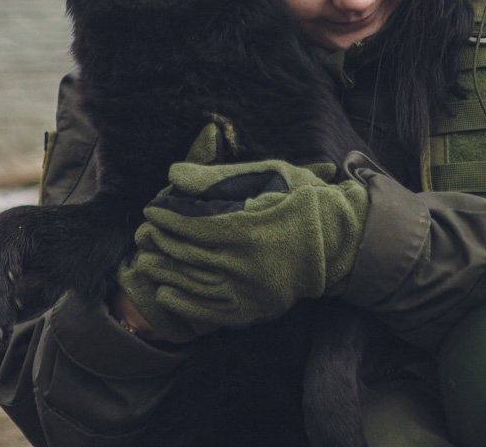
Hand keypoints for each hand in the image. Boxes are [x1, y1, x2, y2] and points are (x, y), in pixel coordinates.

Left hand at [118, 155, 367, 338]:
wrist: (341, 242)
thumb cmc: (303, 200)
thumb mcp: (267, 176)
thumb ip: (218, 177)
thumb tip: (172, 174)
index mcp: (247, 228)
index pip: (191, 224)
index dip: (167, 216)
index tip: (151, 209)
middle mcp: (246, 264)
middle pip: (188, 253)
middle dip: (161, 241)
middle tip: (144, 232)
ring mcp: (250, 291)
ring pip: (194, 283)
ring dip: (164, 271)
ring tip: (146, 259)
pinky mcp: (256, 310)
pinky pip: (211, 311)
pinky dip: (184, 303)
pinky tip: (166, 292)